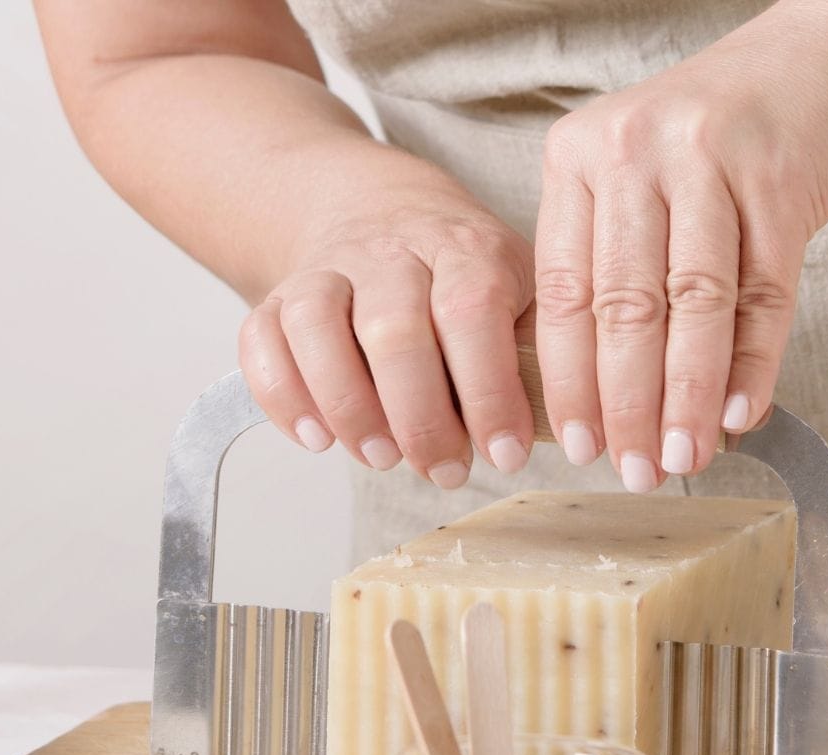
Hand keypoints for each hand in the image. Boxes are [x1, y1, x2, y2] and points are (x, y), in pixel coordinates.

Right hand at [239, 173, 535, 488]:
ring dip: (349, 404)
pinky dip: (282, 392)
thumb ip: (534, 349)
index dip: (489, 390)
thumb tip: (566, 425)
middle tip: (445, 471)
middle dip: (421, 415)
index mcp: (466, 248)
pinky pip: (261, 337)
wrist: (377, 208)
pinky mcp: (279, 293)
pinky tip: (317, 438)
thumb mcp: (519, 289)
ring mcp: (330, 270)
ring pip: (318, 325)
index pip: (473, 311)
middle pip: (394, 328)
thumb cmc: (462, 275)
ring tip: (381, 458)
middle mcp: (393, 252)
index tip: (506, 454)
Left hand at [533, 1, 827, 490]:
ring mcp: (709, 161)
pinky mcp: (781, 179)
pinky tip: (741, 413)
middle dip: (626, 405)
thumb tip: (605, 394)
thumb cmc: (726, 132)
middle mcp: (635, 153)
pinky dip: (753, 362)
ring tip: (683, 455)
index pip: (563, 292)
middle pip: (624, 307)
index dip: (569, 380)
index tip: (578, 444)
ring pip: (691, 306)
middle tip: (633, 469)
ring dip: (687, 397)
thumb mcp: (642, 177)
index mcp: (581, 158)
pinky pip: (764, 293)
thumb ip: (614, 262)